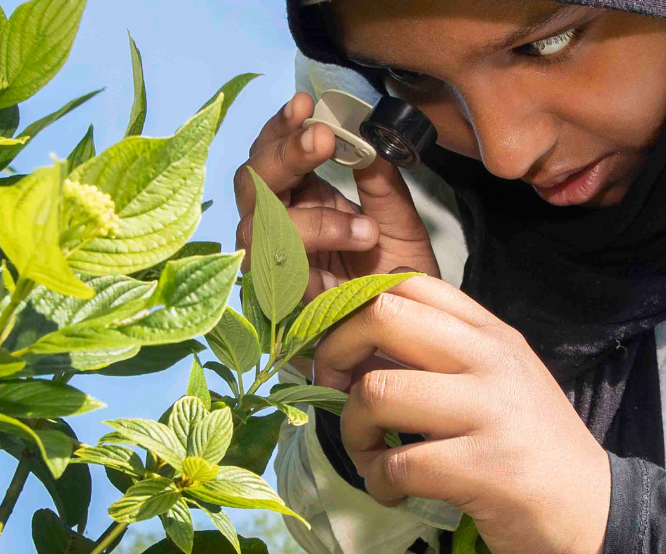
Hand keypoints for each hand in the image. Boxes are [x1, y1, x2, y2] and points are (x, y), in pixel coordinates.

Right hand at [234, 92, 440, 302]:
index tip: (305, 105)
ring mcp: (275, 267)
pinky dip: (318, 251)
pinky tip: (360, 240)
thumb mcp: (400, 221)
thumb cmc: (401, 279)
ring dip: (309, 216)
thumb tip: (365, 134)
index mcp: (302, 201)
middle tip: (322, 139)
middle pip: (250, 183)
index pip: (271, 155)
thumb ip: (381, 180)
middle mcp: (279, 229)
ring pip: (257, 227)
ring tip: (365, 225)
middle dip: (282, 156)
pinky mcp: (283, 304)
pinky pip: (278, 271)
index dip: (280, 129)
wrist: (415, 337)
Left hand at [311, 276, 611, 553]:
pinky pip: (397, 464)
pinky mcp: (486, 471)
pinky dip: (379, 482)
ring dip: (352, 430)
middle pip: (382, 316)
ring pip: (377, 392)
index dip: (355, 309)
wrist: (599, 522)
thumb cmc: (536, 455)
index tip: (344, 351)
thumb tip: (356, 349)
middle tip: (335, 394)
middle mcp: (492, 360)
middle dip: (335, 355)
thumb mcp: (499, 386)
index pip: (409, 283)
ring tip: (369, 455)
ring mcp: (491, 413)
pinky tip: (393, 492)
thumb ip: (443, 359)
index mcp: (493, 335)